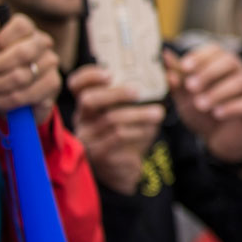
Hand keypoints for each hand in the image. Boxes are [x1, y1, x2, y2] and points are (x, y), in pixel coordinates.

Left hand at [0, 12, 61, 123]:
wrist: (1, 99)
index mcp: (25, 30)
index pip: (21, 24)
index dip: (2, 39)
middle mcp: (43, 43)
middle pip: (24, 52)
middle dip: (0, 68)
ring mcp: (51, 63)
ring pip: (24, 76)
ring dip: (3, 86)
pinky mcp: (55, 83)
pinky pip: (31, 93)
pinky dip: (11, 100)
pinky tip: (7, 98)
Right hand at [67, 65, 165, 193]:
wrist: (124, 169)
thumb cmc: (128, 135)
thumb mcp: (130, 114)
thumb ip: (138, 97)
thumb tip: (165, 76)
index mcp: (88, 105)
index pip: (77, 85)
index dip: (89, 76)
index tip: (109, 72)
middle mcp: (82, 120)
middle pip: (89, 100)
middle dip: (116, 93)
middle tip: (138, 91)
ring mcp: (87, 138)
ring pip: (110, 120)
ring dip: (138, 115)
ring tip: (158, 113)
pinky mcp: (98, 154)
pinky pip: (118, 137)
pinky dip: (138, 131)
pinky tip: (150, 130)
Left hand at [165, 44, 241, 166]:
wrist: (219, 140)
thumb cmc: (203, 114)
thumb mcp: (185, 98)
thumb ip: (177, 80)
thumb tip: (165, 57)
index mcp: (222, 66)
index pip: (216, 50)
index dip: (201, 56)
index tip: (185, 67)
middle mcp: (241, 73)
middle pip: (231, 61)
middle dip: (209, 73)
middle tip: (191, 87)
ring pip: (241, 82)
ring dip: (218, 92)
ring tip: (201, 105)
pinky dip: (233, 107)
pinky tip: (218, 114)